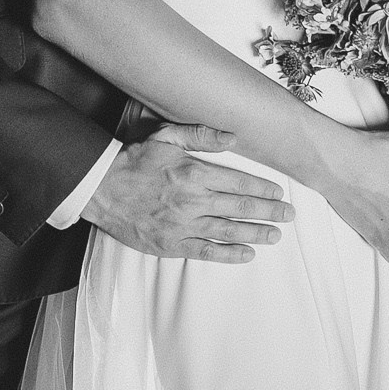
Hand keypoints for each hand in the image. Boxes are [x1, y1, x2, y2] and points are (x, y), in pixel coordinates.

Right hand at [84, 125, 294, 261]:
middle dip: (269, 212)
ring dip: (256, 234)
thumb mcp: (166, 136)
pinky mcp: (171, 244)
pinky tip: (247, 254)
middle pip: (240, 208)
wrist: (100, 188)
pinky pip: (206, 251)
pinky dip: (229, 254)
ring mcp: (182, 225)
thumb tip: (233, 137)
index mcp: (193, 172)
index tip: (279, 193)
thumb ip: (201, 135)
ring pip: (228, 231)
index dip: (263, 189)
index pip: (239, 183)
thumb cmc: (133, 160)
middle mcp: (192, 200)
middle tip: (288, 216)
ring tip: (275, 236)